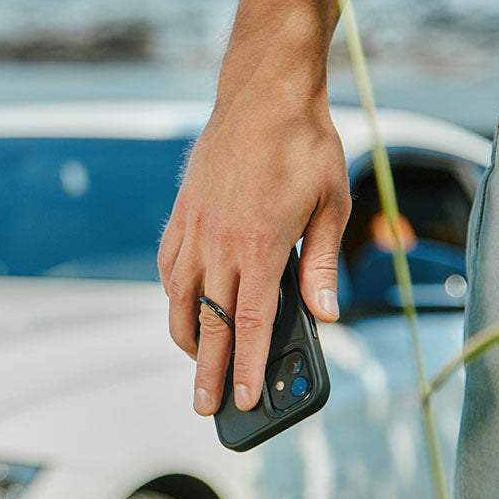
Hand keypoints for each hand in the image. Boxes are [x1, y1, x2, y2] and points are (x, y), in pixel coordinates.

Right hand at [157, 86, 350, 415]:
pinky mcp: (179, 216)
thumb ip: (322, 264)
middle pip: (210, 325)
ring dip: (185, 339)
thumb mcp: (332, 204)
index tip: (244, 398)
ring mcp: (193, 230)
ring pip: (179, 302)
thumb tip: (326, 313)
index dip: (249, 367)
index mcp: (260, 246)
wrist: (263, 93)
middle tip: (203, 405)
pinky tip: (182, 308)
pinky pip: (167, 269)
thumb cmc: (303, 144)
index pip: (252, 325)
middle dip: (208, 371)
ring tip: (195, 362)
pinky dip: (173, 298)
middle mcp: (219, 244)